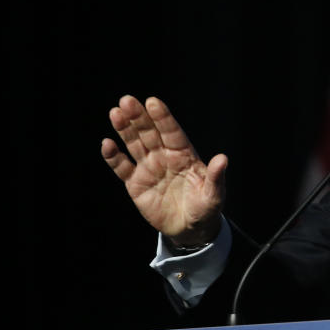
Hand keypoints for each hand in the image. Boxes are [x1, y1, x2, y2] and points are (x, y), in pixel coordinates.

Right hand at [101, 95, 226, 246]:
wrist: (190, 228)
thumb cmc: (205, 207)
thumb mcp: (214, 194)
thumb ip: (216, 177)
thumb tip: (223, 158)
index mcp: (184, 154)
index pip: (172, 132)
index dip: (162, 117)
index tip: (153, 102)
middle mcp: (164, 156)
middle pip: (149, 133)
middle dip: (139, 117)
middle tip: (127, 100)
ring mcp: (148, 168)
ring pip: (134, 144)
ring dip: (124, 129)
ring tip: (115, 113)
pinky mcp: (135, 183)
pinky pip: (122, 167)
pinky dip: (114, 157)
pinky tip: (107, 144)